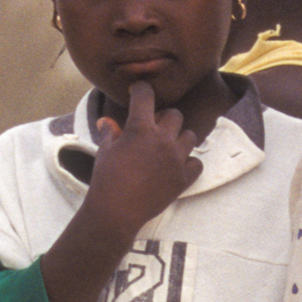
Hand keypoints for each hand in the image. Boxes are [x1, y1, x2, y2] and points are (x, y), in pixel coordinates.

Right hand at [83, 80, 201, 232]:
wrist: (116, 212)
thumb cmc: (106, 179)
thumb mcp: (105, 151)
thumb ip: (110, 133)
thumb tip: (106, 121)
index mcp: (141, 128)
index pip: (145, 95)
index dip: (141, 89)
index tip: (137, 92)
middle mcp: (163, 139)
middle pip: (175, 115)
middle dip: (164, 118)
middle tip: (154, 129)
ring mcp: (176, 159)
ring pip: (190, 136)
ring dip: (179, 138)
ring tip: (167, 148)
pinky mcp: (183, 178)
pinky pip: (197, 163)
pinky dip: (189, 162)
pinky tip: (177, 166)